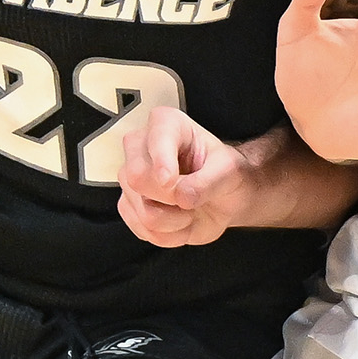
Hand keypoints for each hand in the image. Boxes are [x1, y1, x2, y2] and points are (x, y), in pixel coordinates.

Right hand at [115, 106, 246, 245]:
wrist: (223, 198)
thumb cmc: (224, 174)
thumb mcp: (229, 171)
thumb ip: (208, 181)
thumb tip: (182, 196)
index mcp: (166, 124)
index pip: (154, 140)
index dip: (161, 162)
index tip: (170, 181)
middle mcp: (140, 147)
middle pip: (136, 177)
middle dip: (171, 198)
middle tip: (192, 196)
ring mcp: (130, 178)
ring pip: (143, 211)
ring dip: (176, 220)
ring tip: (189, 207)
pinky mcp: (128, 206)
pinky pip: (143, 230)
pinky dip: (169, 234)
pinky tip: (179, 220)